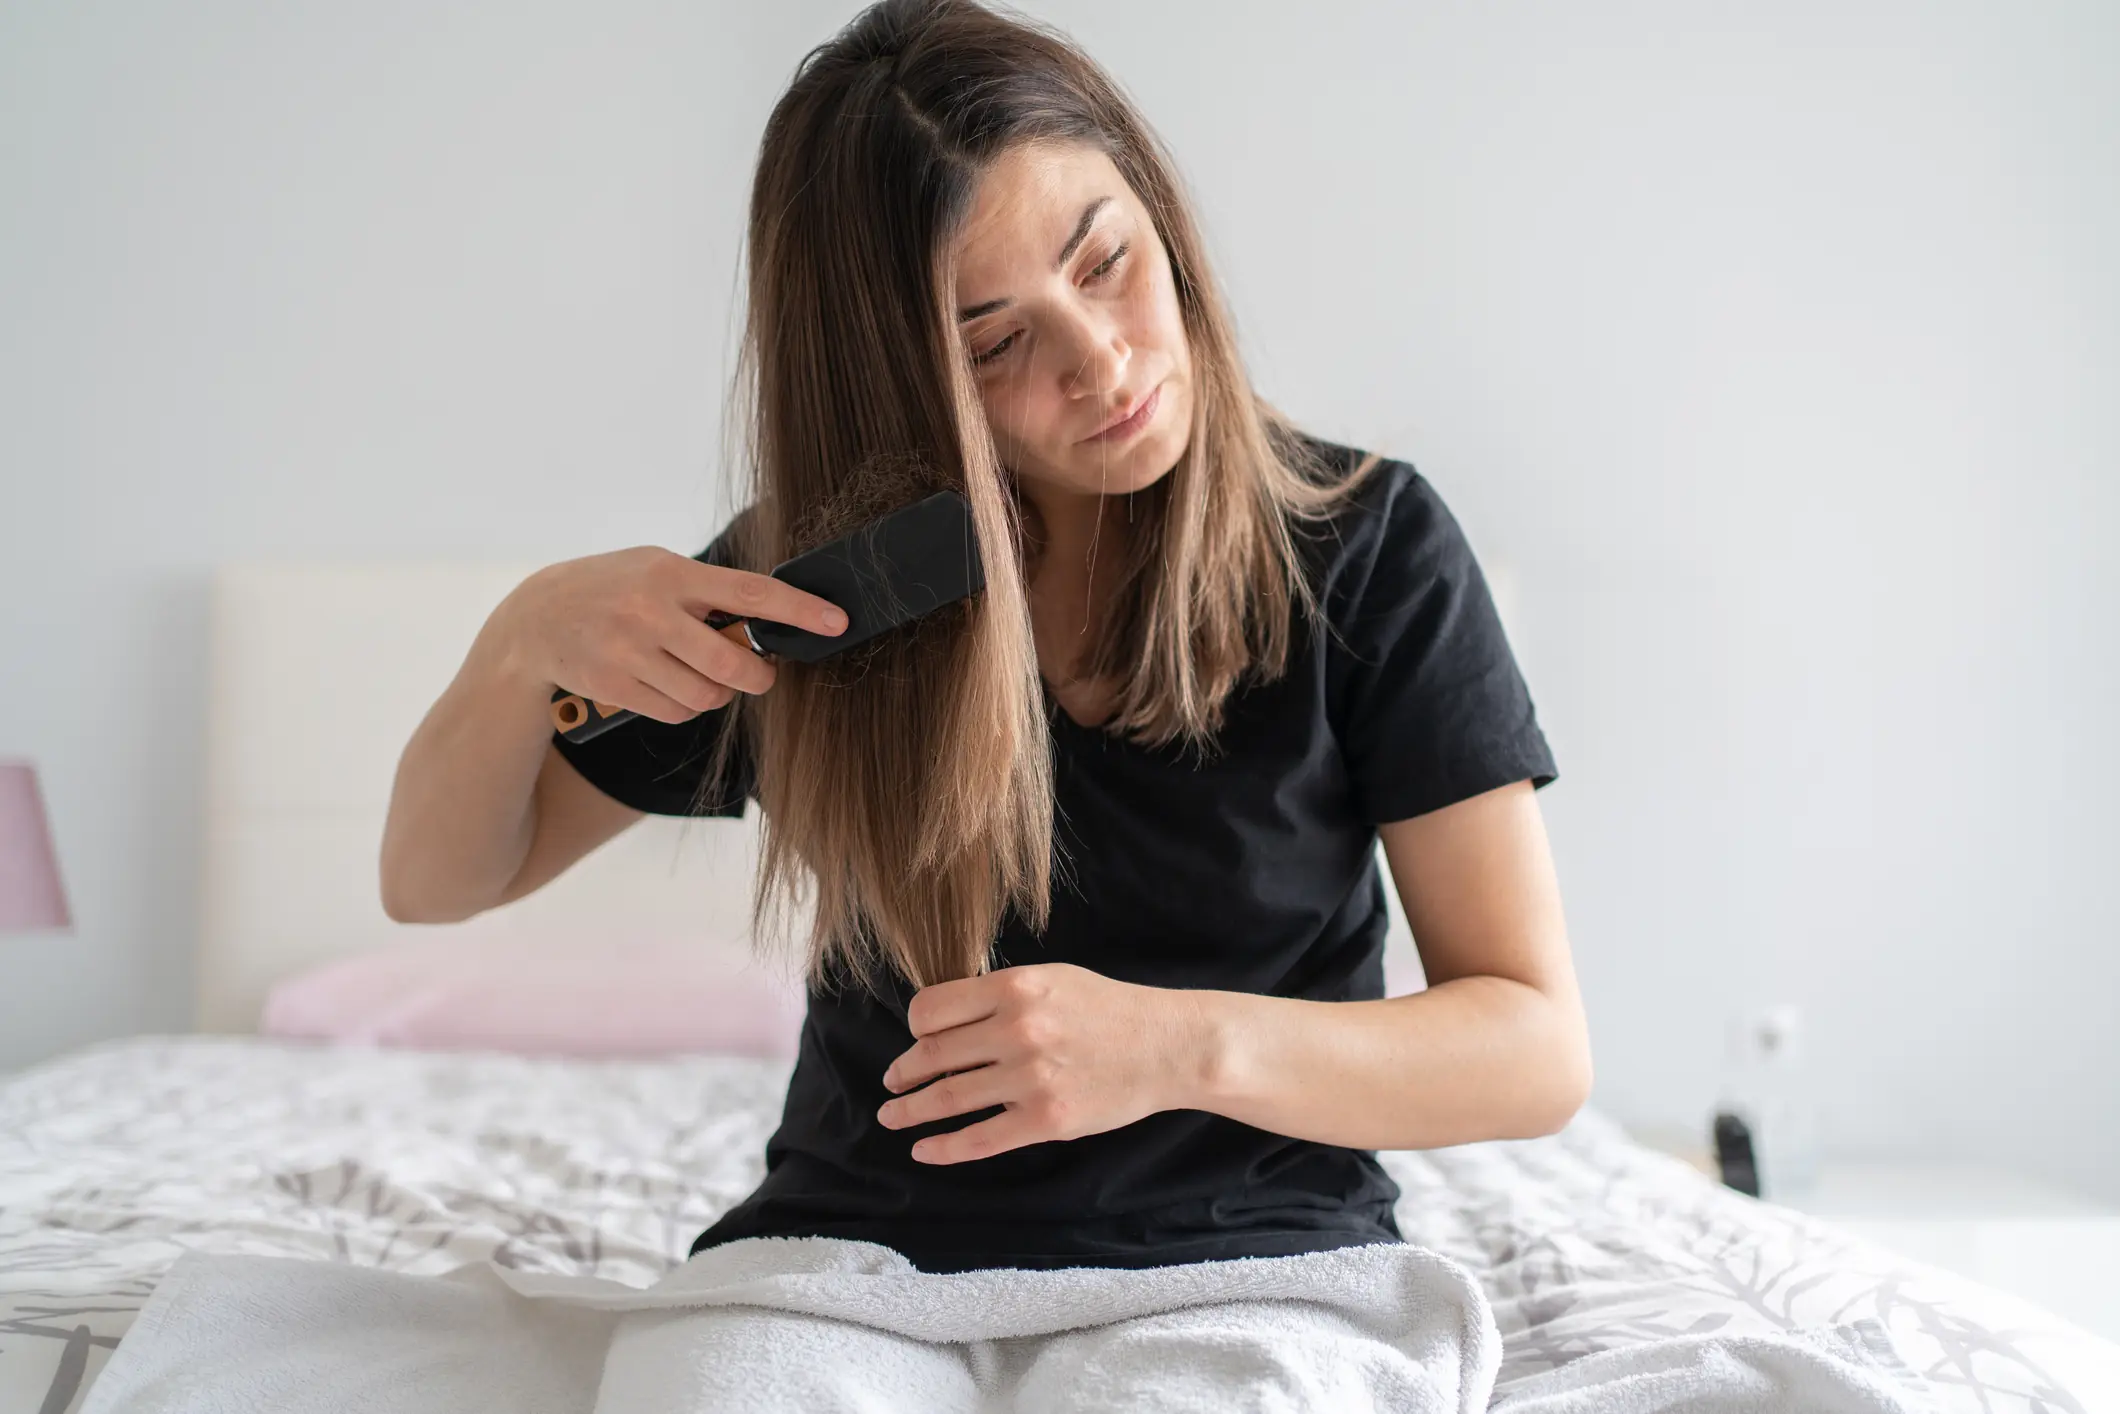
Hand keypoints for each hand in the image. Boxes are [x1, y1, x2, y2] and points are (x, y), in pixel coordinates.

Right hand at [484, 546, 846, 722]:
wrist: (534, 620)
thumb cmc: (613, 589)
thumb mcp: (654, 569)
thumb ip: (704, 591)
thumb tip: (766, 621)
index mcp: (670, 572)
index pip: (749, 593)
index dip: (798, 610)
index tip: (837, 622)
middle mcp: (650, 611)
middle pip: (732, 663)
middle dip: (757, 677)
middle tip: (760, 674)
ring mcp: (629, 652)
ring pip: (706, 695)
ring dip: (717, 693)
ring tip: (698, 672)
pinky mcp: (615, 688)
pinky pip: (677, 713)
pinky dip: (685, 706)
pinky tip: (666, 685)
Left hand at [876, 963, 1205, 1163]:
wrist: (1168, 1046)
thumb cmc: (1110, 1010)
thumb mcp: (1053, 979)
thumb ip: (1000, 993)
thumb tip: (944, 1018)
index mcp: (1015, 987)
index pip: (931, 1009)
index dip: (915, 1028)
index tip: (916, 1039)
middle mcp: (1017, 1030)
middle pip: (933, 1054)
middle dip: (903, 1072)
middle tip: (891, 1082)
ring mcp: (1030, 1078)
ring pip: (948, 1098)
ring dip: (910, 1111)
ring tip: (893, 1116)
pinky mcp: (1046, 1120)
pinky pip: (979, 1139)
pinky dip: (944, 1148)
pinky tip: (924, 1151)